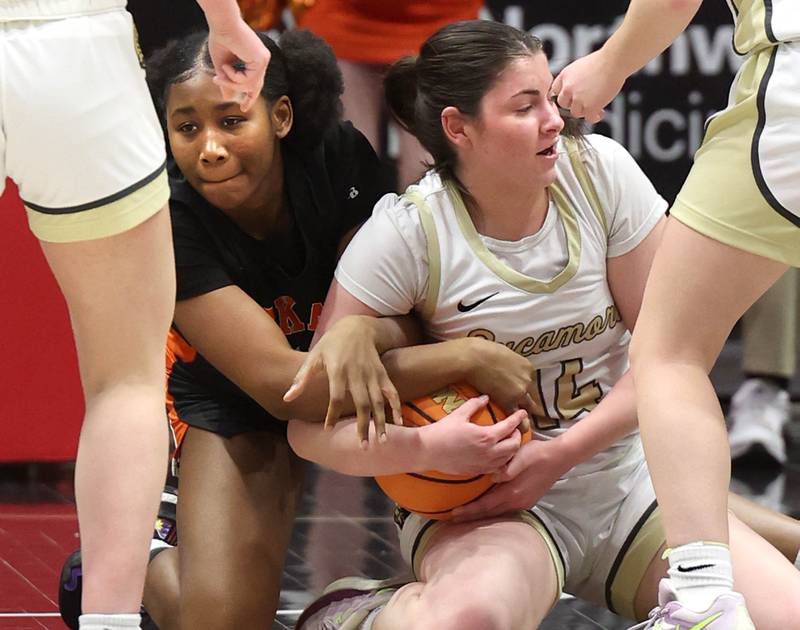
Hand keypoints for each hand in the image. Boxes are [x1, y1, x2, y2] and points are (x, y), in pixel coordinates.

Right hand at [207, 21, 270, 112]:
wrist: (221, 24)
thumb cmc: (220, 38)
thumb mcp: (222, 65)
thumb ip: (227, 81)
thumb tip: (227, 97)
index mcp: (254, 59)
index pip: (255, 81)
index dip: (249, 95)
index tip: (244, 107)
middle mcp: (261, 60)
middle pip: (256, 86)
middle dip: (248, 97)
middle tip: (243, 108)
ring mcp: (263, 59)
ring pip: (250, 85)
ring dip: (231, 83)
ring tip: (219, 74)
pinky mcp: (261, 59)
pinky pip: (248, 80)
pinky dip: (234, 77)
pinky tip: (227, 67)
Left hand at [284, 316, 401, 445]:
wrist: (357, 327)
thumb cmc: (331, 344)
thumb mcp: (314, 357)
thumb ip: (301, 379)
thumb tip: (287, 398)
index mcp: (338, 371)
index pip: (336, 397)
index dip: (332, 414)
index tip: (328, 429)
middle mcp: (357, 374)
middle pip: (361, 404)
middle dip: (363, 426)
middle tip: (363, 447)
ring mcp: (372, 374)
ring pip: (378, 402)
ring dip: (381, 422)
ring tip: (382, 441)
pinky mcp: (382, 374)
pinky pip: (391, 392)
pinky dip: (396, 407)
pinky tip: (399, 422)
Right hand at [422, 397, 527, 475]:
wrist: (428, 451)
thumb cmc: (442, 431)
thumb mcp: (459, 414)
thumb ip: (474, 404)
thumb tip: (485, 397)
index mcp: (486, 436)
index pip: (509, 426)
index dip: (518, 418)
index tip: (522, 412)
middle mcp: (489, 452)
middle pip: (514, 445)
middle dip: (517, 436)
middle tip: (513, 429)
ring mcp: (484, 464)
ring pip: (508, 458)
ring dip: (511, 449)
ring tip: (507, 441)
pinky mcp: (478, 471)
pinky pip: (497, 467)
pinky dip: (502, 460)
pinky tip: (496, 454)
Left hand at [450, 437, 569, 520]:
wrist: (559, 457)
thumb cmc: (537, 454)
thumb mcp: (519, 456)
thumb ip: (506, 469)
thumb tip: (492, 477)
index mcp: (512, 492)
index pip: (485, 505)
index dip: (469, 510)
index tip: (453, 513)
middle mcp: (517, 501)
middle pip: (489, 513)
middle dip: (471, 516)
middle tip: (453, 518)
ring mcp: (523, 502)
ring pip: (497, 513)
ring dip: (481, 516)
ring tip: (466, 516)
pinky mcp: (527, 501)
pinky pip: (505, 510)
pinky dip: (493, 512)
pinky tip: (486, 509)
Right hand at [464, 337, 536, 429]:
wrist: (473, 358)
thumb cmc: (484, 350)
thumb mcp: (504, 352)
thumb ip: (510, 363)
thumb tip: (505, 365)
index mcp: (527, 367)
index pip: (528, 380)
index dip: (522, 386)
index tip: (518, 390)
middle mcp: (527, 380)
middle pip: (530, 393)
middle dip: (527, 400)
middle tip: (525, 408)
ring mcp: (519, 392)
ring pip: (527, 406)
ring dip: (525, 413)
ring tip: (524, 423)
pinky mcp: (508, 402)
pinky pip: (516, 415)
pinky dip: (519, 423)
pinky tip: (520, 430)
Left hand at [550, 49, 626, 123]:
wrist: (614, 61)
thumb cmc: (602, 61)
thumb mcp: (579, 66)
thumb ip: (572, 79)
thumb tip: (573, 89)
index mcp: (564, 76)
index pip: (555, 91)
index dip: (565, 94)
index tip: (571, 97)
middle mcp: (568, 88)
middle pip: (563, 104)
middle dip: (573, 103)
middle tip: (584, 101)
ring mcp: (578, 99)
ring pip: (576, 112)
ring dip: (585, 110)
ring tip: (595, 105)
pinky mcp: (590, 107)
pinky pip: (589, 118)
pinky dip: (595, 117)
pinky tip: (600, 112)